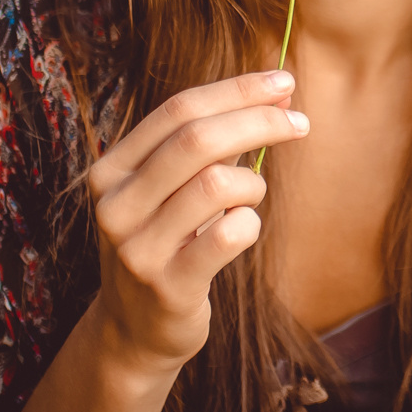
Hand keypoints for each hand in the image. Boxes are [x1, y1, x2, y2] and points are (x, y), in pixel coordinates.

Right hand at [86, 70, 307, 367]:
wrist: (137, 330)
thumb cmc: (168, 243)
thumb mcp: (171, 190)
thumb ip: (213, 143)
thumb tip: (279, 90)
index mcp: (112, 169)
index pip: (179, 110)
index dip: (237, 90)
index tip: (284, 81)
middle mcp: (115, 205)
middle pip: (197, 140)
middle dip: (258, 121)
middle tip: (300, 123)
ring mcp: (137, 248)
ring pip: (216, 185)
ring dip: (253, 183)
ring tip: (253, 196)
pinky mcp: (168, 285)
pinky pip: (229, 235)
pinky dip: (250, 223)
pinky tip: (244, 230)